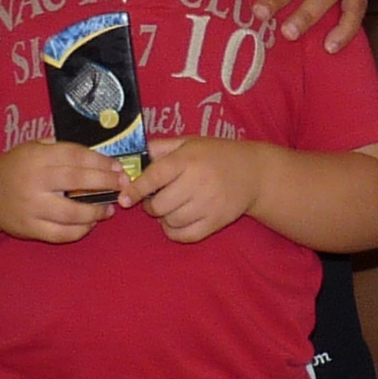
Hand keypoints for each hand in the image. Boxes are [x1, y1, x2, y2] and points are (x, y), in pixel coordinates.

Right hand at [0, 141, 124, 241]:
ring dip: (96, 211)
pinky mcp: (29, 229)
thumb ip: (61, 148)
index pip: (76, 156)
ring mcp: (31, 207)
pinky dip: (80, 231)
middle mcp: (34, 181)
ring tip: (109, 209)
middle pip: (77, 182)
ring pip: (72, 213)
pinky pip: (61, 234)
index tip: (118, 168)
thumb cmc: (17, 167)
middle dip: (105, 184)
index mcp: (36, 157)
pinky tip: (90, 224)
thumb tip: (101, 155)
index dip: (101, 162)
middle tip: (123, 186)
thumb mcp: (33, 147)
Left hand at [122, 136, 262, 244]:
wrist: (253, 172)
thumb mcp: (189, 142)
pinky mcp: (217, 221)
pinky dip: (174, 232)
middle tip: (154, 200)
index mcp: (188, 160)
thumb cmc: (216, 155)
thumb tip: (133, 158)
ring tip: (168, 209)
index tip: (124, 198)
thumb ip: (161, 147)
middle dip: (150, 206)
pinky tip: (175, 223)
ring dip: (163, 218)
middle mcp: (198, 182)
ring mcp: (209, 204)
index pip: (154, 177)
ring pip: (171, 221)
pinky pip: (186, 235)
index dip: (134, 190)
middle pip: (159, 205)